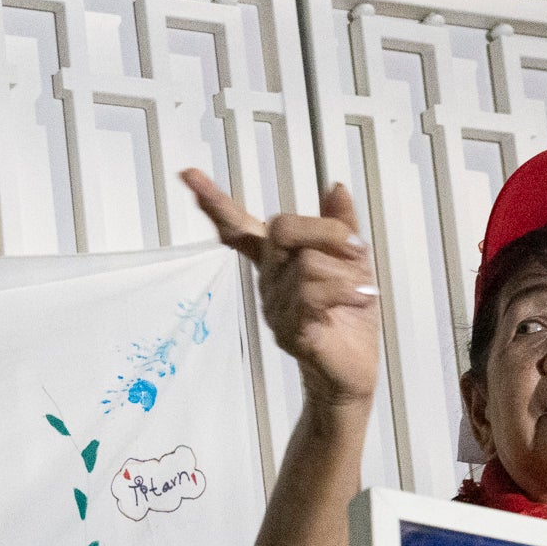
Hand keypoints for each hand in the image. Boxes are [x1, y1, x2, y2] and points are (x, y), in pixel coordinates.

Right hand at [180, 171, 378, 414]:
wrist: (355, 370)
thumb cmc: (350, 318)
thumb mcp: (353, 262)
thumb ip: (341, 225)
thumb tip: (334, 187)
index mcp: (278, 261)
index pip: (238, 228)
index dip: (214, 201)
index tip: (187, 174)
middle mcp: (269, 281)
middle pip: (282, 228)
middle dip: (326, 231)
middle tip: (354, 249)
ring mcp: (275, 306)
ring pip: (307, 264)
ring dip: (346, 273)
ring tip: (359, 291)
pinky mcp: (289, 330)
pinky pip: (313, 293)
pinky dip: (346, 291)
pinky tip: (356, 300)